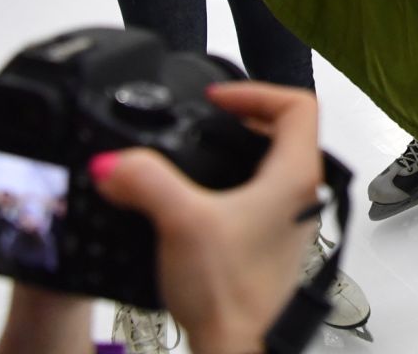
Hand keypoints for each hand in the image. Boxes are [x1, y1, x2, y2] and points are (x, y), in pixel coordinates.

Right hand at [92, 82, 324, 353]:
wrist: (241, 348)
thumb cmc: (233, 296)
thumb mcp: (182, 223)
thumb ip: (146, 181)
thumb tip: (116, 161)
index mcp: (295, 176)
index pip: (298, 104)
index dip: (256, 90)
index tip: (218, 98)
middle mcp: (302, 194)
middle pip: (287, 129)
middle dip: (245, 116)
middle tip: (207, 118)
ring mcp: (291, 219)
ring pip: (274, 162)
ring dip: (239, 149)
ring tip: (202, 148)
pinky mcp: (272, 241)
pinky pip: (260, 193)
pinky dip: (233, 181)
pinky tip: (199, 196)